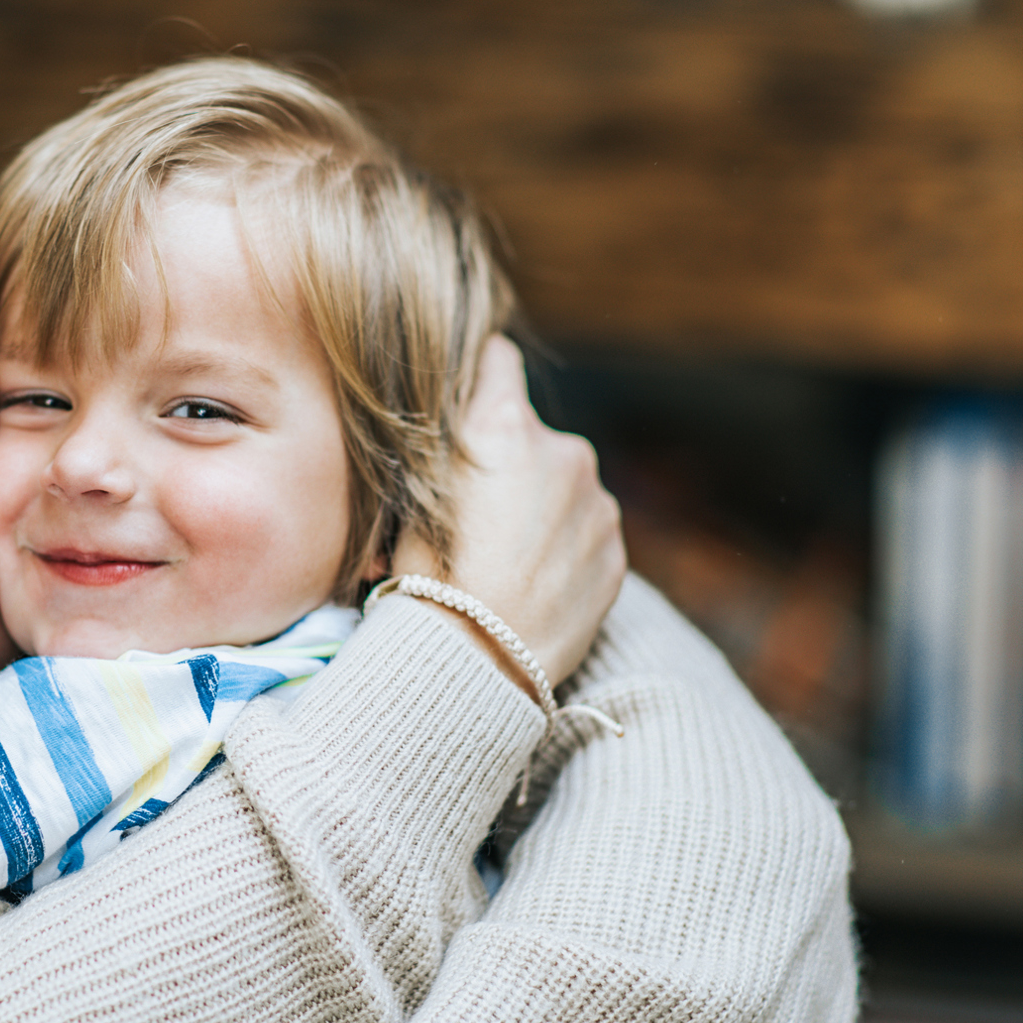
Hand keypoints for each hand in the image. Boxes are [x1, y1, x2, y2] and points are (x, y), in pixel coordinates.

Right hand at [393, 335, 624, 688]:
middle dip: (508, 461)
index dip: (479, 374)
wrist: (478, 664)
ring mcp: (596, 502)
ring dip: (539, 508)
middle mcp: (562, 451)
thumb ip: (436, 447)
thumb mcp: (407, 498)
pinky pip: (585, 531)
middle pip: (531, 434)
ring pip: (562, 486)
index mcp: (503, 427)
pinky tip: (530, 582)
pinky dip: (562, 547)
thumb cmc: (427, 580)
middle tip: (474, 514)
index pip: (497, 358)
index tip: (469, 393)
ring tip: (503, 560)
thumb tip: (447, 417)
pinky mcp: (615, 549)